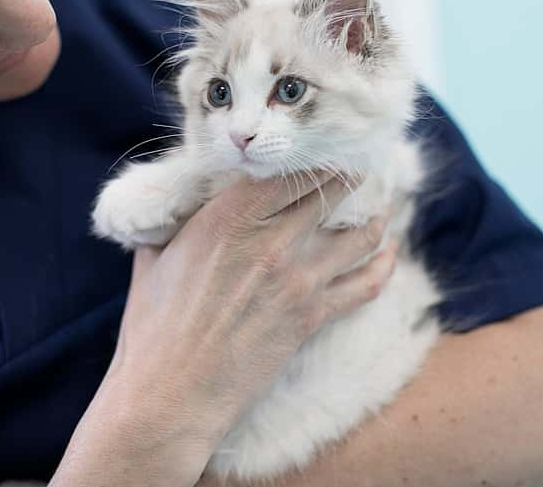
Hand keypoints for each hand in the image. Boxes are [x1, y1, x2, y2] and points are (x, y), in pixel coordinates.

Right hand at [51, 172, 396, 486]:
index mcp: (227, 217)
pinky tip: (389, 251)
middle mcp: (271, 240)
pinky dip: (384, 264)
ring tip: (382, 205)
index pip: (288, 170)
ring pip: (358, 235)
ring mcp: (298, 279)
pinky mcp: (312, 316)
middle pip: (330, 192)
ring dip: (375, 216)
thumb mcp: (154, 258)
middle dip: (349, 175)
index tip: (323, 148)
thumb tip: (183, 202)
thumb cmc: (152, 327)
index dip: (313, 155)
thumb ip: (177, 222)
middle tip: (360, 166)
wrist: (171, 395)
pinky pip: (366, 284)